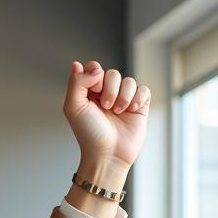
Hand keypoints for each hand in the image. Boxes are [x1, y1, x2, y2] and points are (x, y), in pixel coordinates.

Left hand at [64, 60, 149, 181]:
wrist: (108, 154)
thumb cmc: (89, 134)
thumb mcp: (74, 107)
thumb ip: (77, 82)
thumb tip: (82, 64)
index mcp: (88, 94)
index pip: (93, 68)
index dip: (95, 74)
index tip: (92, 91)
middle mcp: (105, 94)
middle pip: (112, 73)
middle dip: (109, 88)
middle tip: (105, 107)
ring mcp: (123, 99)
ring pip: (128, 80)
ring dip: (123, 96)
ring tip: (118, 112)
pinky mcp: (139, 105)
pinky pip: (143, 89)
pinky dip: (137, 98)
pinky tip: (131, 110)